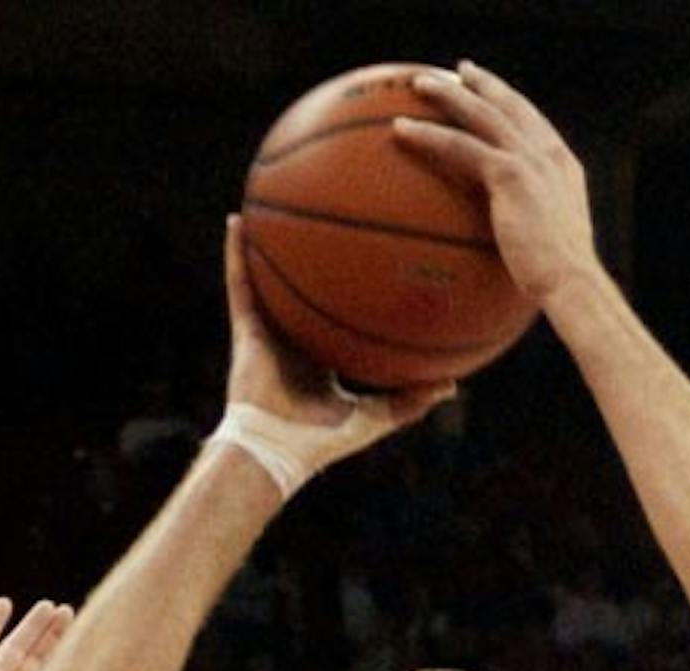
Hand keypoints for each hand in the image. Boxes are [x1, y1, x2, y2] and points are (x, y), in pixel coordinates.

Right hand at [221, 216, 452, 479]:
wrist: (279, 450)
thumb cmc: (325, 442)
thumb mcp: (377, 417)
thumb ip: (411, 401)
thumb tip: (453, 386)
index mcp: (323, 359)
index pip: (336, 319)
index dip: (350, 296)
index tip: (370, 266)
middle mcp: (295, 341)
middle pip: (303, 291)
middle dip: (311, 260)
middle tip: (326, 221)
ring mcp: (268, 333)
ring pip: (267, 280)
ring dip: (267, 243)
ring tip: (272, 200)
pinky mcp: (245, 331)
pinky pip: (240, 285)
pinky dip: (236, 255)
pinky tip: (237, 222)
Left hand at [394, 61, 598, 306]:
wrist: (573, 283)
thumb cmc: (563, 285)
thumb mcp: (555, 253)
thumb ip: (536, 237)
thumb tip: (516, 257)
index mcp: (564, 169)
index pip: (535, 124)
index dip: (513, 103)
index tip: (493, 91)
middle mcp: (549, 156)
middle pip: (511, 106)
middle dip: (483, 84)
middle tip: (460, 70)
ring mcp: (530, 160)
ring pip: (481, 114)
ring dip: (448, 94)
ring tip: (419, 85)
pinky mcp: (509, 173)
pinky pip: (459, 145)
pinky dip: (428, 135)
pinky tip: (400, 131)